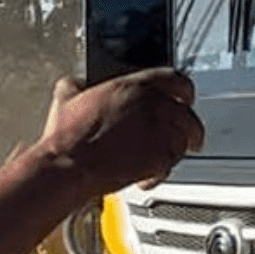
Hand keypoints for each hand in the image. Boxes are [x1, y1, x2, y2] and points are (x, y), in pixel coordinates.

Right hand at [40, 69, 203, 194]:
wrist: (71, 166)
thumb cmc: (69, 138)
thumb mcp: (65, 99)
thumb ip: (75, 86)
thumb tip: (73, 85)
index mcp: (132, 86)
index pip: (174, 78)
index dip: (183, 88)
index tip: (184, 95)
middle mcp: (152, 106)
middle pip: (187, 111)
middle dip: (189, 122)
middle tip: (188, 129)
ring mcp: (159, 133)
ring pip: (186, 138)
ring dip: (182, 146)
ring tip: (177, 153)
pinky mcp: (159, 159)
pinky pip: (173, 164)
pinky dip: (164, 171)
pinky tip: (151, 175)